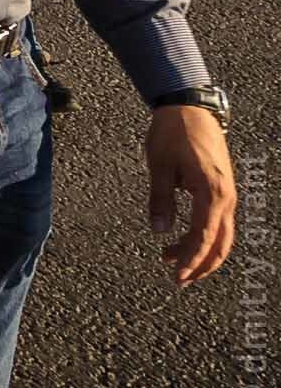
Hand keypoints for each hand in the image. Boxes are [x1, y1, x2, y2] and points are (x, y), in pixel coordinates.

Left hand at [146, 105, 236, 284]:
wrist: (190, 108)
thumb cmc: (174, 132)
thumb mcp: (159, 164)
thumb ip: (160, 199)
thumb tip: (160, 231)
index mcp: (212, 192)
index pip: (203, 237)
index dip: (190, 259)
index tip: (175, 275)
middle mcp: (226, 197)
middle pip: (219, 244)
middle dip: (200, 265)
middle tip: (177, 280)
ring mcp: (227, 195)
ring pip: (221, 236)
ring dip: (200, 252)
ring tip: (170, 260)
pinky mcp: (222, 191)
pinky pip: (217, 222)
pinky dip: (203, 237)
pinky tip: (181, 239)